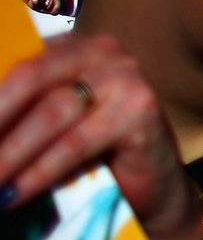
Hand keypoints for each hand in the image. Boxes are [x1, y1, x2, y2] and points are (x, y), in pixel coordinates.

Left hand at [0, 33, 202, 239]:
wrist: (151, 188)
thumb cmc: (91, 155)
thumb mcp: (48, 125)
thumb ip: (19, 114)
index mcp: (72, 46)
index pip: (15, 65)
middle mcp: (101, 51)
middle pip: (29, 78)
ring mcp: (125, 77)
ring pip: (51, 113)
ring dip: (8, 154)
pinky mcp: (140, 110)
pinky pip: (76, 143)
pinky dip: (39, 172)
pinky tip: (14, 193)